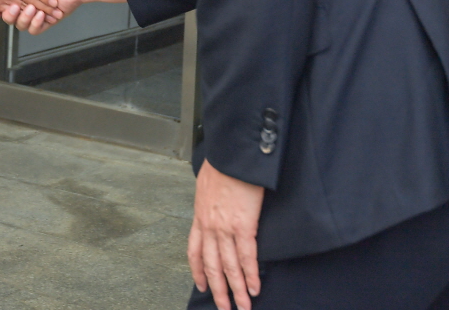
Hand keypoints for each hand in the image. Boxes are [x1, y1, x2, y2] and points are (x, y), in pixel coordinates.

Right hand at [0, 0, 80, 33]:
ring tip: (33, 9)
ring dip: (25, 18)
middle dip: (10, 14)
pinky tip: (41, 15)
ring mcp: (34, 14)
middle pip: (9, 17)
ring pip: (20, 25)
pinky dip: (36, 24)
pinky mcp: (44, 22)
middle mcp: (25, 4)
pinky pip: (34, 30)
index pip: (2, 4)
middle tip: (14, 7)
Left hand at [189, 160, 264, 309]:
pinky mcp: (243, 225)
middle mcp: (209, 226)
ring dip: (236, 290)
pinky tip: (254, 287)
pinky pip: (247, 257)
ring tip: (243, 306)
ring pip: (229, 266)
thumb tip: (214, 202)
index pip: (194, 251)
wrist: (232, 154)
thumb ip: (209, 200)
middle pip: (211, 266)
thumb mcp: (206, 183)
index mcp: (200, 216)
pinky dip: (251, 275)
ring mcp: (225, 227)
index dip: (198, 272)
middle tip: (224, 307)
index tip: (201, 286)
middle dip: (218, 290)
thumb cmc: (223, 163)